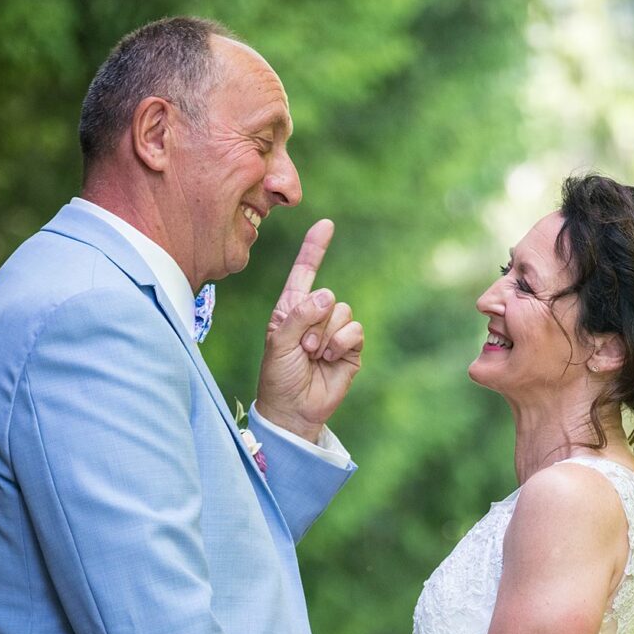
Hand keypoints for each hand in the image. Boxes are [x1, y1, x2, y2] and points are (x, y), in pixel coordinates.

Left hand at [255, 219, 362, 441]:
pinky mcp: (350, 348)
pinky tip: (328, 358)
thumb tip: (328, 295)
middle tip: (302, 348)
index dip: (315, 248)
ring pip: (342, 312)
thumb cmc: (278, 376)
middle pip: (326, 296)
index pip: (305, 272)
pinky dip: (340, 343)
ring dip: (325, 335)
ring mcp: (334, 331)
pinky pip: (354, 330)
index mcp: (291, 308)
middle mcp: (314, 316)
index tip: (326, 224)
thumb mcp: (279, 342)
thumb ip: (299, 315)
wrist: (294, 410)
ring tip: (313, 356)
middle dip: (313, 322)